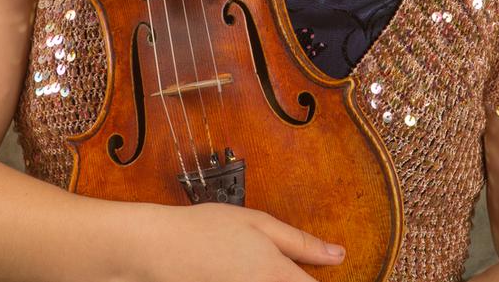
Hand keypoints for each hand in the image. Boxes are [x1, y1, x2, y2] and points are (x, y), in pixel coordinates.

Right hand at [119, 201, 344, 281]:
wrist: (161, 249)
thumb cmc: (207, 230)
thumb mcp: (259, 223)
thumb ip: (301, 242)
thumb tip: (338, 254)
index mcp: (278, 276)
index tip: (327, 275)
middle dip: (298, 281)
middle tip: (273, 265)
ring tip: (256, 268)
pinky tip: (244, 274)